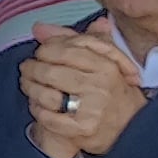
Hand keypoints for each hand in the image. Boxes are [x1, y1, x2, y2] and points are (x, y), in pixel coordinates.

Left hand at [21, 23, 144, 157]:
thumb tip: (38, 27)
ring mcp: (91, 109)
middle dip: (32, 69)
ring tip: (27, 84)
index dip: (45, 50)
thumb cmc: (112, 90)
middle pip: (51, 72)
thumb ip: (73, 40)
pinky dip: (37, 109)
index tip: (40, 52)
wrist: (131, 128)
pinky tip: (37, 105)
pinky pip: (48, 117)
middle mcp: (99, 86)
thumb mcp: (102, 60)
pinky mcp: (82, 129)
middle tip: (26, 69)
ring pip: (46, 94)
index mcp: (106, 66)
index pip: (65, 51)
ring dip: (30, 88)